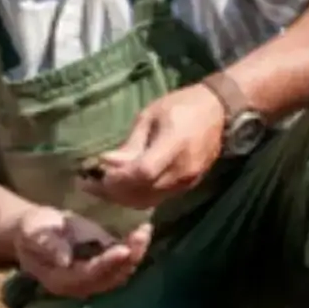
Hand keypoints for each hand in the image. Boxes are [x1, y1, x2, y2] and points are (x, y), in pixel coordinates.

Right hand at [9, 205, 151, 299]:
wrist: (34, 232)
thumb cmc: (31, 231)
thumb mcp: (33, 234)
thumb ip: (48, 246)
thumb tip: (64, 259)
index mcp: (61, 280)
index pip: (88, 275)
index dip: (107, 263)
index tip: (123, 249)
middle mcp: (80, 285)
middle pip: (110, 278)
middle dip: (129, 258)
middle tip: (141, 235)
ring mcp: (94, 278)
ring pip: (121, 272)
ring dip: (136, 253)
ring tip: (145, 231)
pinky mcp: (104, 267)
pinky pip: (123, 263)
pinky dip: (135, 249)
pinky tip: (143, 231)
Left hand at [79, 84, 226, 209]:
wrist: (218, 112)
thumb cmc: (181, 106)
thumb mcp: (150, 116)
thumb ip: (130, 144)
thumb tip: (105, 163)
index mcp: (174, 145)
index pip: (143, 173)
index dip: (118, 178)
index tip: (98, 174)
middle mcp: (183, 169)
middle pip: (143, 193)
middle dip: (114, 192)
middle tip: (91, 184)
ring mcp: (188, 182)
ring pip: (149, 201)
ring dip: (123, 197)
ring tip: (103, 186)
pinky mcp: (188, 187)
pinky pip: (158, 199)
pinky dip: (137, 196)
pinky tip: (123, 187)